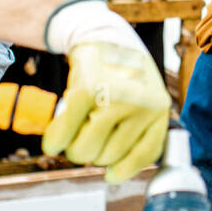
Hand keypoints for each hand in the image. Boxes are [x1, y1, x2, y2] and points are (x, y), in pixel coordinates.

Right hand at [40, 0, 169, 182]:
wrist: (104, 35)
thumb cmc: (123, 73)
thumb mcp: (146, 98)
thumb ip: (139, 128)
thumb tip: (115, 172)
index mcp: (159, 110)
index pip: (147, 154)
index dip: (125, 169)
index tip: (110, 175)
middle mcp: (141, 106)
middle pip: (109, 156)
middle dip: (91, 153)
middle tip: (84, 138)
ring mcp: (114, 98)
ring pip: (86, 150)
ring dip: (72, 149)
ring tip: (73, 133)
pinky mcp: (86, 90)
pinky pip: (65, 132)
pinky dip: (54, 141)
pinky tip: (52, 142)